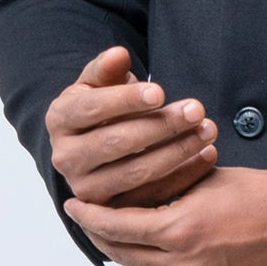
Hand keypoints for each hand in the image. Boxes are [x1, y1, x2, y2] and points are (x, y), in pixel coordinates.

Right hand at [46, 46, 216, 209]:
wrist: (93, 146)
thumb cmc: (101, 108)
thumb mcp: (99, 83)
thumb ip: (106, 69)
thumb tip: (118, 54)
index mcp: (59, 119)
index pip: (92, 108)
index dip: (126, 100)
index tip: (161, 92)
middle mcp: (65, 157)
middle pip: (117, 142)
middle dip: (161, 126)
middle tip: (196, 110)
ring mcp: (85, 188)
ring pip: (136, 172)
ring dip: (177, 152)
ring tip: (207, 131)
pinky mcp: (110, 211)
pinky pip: (151, 196)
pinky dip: (182, 177)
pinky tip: (207, 157)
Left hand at [64, 163, 266, 265]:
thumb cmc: (262, 194)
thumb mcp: (204, 179)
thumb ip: (161, 192)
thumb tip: (123, 194)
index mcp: (180, 230)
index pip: (115, 227)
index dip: (89, 217)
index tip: (75, 206)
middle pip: (123, 255)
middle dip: (101, 236)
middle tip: (89, 220)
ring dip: (126, 255)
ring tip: (117, 237)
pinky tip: (151, 257)